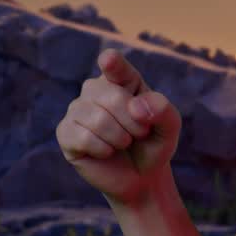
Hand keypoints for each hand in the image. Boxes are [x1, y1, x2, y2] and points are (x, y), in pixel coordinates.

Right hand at [56, 49, 182, 207]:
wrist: (140, 176)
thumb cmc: (153, 144)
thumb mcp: (169, 127)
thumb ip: (163, 111)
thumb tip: (136, 105)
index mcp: (122, 79)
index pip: (114, 64)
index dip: (112, 62)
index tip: (109, 60)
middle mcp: (95, 89)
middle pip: (110, 96)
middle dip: (133, 121)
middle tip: (140, 134)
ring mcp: (77, 110)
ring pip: (97, 119)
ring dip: (120, 137)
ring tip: (124, 142)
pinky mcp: (65, 133)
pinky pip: (83, 138)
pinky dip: (103, 149)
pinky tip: (107, 151)